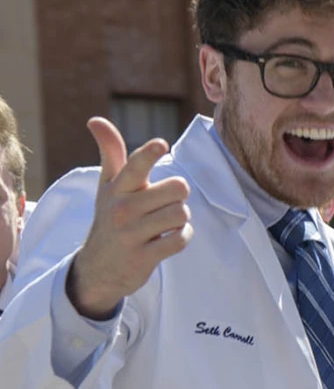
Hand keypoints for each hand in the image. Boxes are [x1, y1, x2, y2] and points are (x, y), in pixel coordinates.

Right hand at [67, 118, 191, 318]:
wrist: (97, 269)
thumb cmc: (110, 218)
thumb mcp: (108, 186)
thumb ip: (111, 153)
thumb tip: (96, 120)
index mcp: (116, 188)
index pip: (134, 166)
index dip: (149, 154)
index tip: (161, 144)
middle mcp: (122, 208)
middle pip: (178, 188)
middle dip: (178, 197)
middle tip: (163, 205)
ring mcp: (131, 234)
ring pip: (181, 213)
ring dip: (180, 219)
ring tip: (164, 224)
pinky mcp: (142, 257)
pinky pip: (180, 239)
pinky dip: (182, 237)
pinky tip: (168, 239)